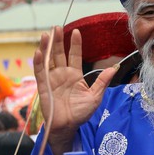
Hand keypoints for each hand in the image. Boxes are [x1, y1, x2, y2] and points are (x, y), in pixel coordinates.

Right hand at [33, 27, 115, 152]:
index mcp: (75, 76)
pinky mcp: (44, 87)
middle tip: (56, 27)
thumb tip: (115, 67)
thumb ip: (102, 81)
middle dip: (58, 41)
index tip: (76, 31)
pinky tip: (39, 52)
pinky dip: (39, 62)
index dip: (75, 44)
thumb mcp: (95, 96)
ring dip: (46, 47)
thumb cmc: (81, 113)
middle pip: (59, 54)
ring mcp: (52, 80)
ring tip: (46, 35)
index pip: (74, 56)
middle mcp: (62, 75)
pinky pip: (40, 73)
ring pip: (48, 60)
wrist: (68, 127)